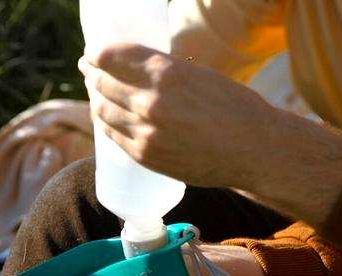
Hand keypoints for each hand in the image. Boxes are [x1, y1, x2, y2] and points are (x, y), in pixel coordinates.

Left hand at [79, 43, 341, 193]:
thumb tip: (134, 68)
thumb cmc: (234, 107)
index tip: (92, 54)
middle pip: (103, 83)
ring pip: (103, 110)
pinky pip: (113, 136)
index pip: (112, 57)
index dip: (97, 54)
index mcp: (165, 72)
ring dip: (95, 99)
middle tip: (87, 70)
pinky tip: (104, 118)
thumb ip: (164, 72)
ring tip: (94, 92)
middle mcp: (150, 100)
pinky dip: (105, 124)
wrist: (254, 150)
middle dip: (92, 74)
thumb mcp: (199, 75)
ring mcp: (145, 130)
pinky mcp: (145, 155)